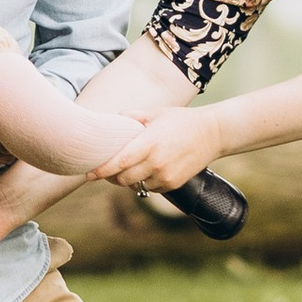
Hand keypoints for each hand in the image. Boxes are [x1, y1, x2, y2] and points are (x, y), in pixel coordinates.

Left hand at [95, 106, 226, 193]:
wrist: (212, 133)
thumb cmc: (180, 120)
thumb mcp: (155, 113)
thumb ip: (131, 116)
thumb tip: (111, 119)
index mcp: (149, 143)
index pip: (119, 162)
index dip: (102, 170)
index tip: (89, 174)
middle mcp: (157, 162)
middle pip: (123, 179)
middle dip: (111, 177)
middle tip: (105, 171)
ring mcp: (166, 175)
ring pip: (136, 185)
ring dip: (127, 180)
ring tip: (127, 168)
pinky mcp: (173, 184)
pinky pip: (150, 188)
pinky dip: (144, 182)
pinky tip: (147, 170)